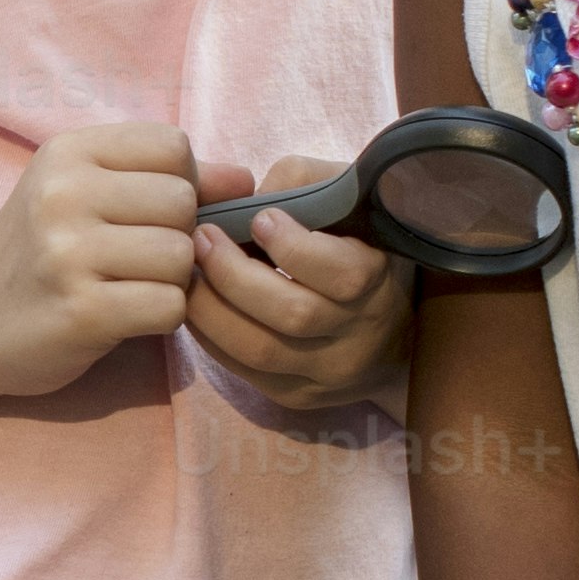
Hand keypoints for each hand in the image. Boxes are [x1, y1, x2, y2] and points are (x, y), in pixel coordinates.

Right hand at [0, 126, 199, 398]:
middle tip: (137, 259)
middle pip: (183, 203)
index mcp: (68, 153)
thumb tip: (246, 178)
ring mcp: (69, 255)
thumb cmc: (37, 251)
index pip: (173, 147)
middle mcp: (64, 195)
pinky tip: (126, 316)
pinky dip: (162, 317)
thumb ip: (163, 178)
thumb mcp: (85, 195)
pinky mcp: (82, 312)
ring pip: (181, 256)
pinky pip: (170, 305)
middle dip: (176, 236)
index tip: (147, 213)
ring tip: (130, 286)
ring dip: (171, 281)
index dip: (179, 183)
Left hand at [185, 161, 409, 412]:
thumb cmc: (355, 246)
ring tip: (190, 271)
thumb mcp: (347, 203)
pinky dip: (210, 336)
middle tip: (202, 238)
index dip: (295, 246)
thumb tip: (244, 200)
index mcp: (381, 281)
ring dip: (211, 308)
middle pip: (293, 314)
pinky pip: (244, 371)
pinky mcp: (297, 394)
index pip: (344, 273)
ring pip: (260, 350)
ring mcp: (328, 373)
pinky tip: (196, 306)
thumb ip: (301, 185)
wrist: (389, 331)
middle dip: (234, 274)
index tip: (262, 218)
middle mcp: (361, 335)